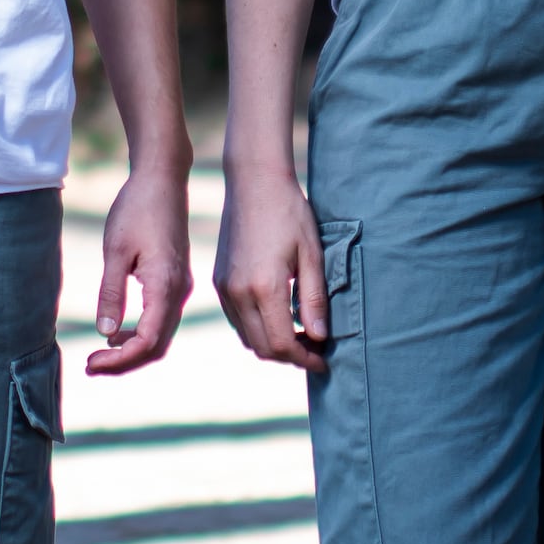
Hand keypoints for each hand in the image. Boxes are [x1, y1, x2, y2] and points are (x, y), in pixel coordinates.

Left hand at [89, 167, 192, 376]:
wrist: (162, 179)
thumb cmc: (137, 209)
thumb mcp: (116, 251)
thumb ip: (111, 293)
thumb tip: (106, 332)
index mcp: (165, 287)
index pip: (146, 342)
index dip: (119, 360)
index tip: (90, 363)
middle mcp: (179, 292)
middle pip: (156, 346)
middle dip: (124, 362)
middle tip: (91, 366)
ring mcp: (181, 287)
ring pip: (161, 335)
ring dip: (132, 350)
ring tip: (100, 354)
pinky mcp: (176, 281)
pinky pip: (162, 319)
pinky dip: (141, 333)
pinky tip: (117, 331)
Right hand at [216, 171, 330, 375]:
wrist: (253, 184)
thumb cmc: (290, 214)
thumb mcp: (312, 255)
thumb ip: (314, 299)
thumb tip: (320, 337)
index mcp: (264, 287)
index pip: (282, 344)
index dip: (305, 359)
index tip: (324, 360)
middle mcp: (238, 293)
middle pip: (263, 348)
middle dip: (290, 356)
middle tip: (315, 351)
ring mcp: (225, 289)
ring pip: (248, 338)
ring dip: (273, 346)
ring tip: (300, 336)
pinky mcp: (219, 282)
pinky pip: (237, 321)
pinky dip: (257, 330)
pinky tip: (279, 318)